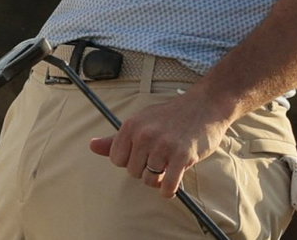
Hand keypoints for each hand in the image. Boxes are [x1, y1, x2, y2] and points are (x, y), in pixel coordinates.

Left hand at [87, 92, 230, 198]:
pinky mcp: (182, 156)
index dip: (129, 161)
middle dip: (144, 170)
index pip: (116, 159)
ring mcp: (163, 146)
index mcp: (131, 126)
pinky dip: (167, 191)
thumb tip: (92, 146)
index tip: (141, 155)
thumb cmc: (170, 117)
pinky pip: (167, 185)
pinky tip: (171, 185)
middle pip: (132, 172)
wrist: (205, 106)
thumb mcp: (141, 121)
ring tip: (166, 168)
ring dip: (158, 180)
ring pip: (149, 180)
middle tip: (158, 160)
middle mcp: (144, 135)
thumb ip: (116, 138)